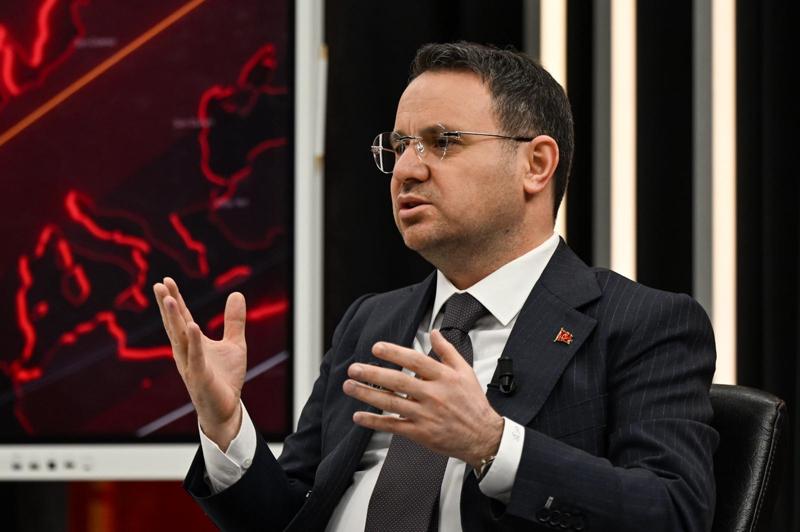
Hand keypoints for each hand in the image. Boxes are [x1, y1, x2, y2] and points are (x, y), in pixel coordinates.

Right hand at [153, 277, 246, 450]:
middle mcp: (186, 352)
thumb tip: (237, 293)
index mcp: (193, 343)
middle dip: (167, 305)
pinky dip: (194, 342)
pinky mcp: (200, 378)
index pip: (182, 317)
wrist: (226, 408)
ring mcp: (191, 365)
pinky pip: (196, 357)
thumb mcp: (234, 344)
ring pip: (180, 339)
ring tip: (168, 298)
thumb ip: (234, 320)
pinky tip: (192, 326)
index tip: (166, 280)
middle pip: (175, 325)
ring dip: (174, 319)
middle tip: (158, 284)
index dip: (175, 299)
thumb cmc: (225, 378)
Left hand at [343, 330, 503, 468]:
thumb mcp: (465, 372)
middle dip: (373, 374)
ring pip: (391, 403)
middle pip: (398, 381)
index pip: (415, 360)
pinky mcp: (420, 433)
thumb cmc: (473, 404)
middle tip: (354, 368)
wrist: (483, 436)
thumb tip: (434, 332)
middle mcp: (433, 395)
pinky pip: (393, 426)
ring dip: (367, 394)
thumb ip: (448, 351)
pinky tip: (359, 415)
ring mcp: (425, 415)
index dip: (394, 353)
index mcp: (444, 377)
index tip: (376, 348)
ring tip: (350, 386)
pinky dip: (374, 421)